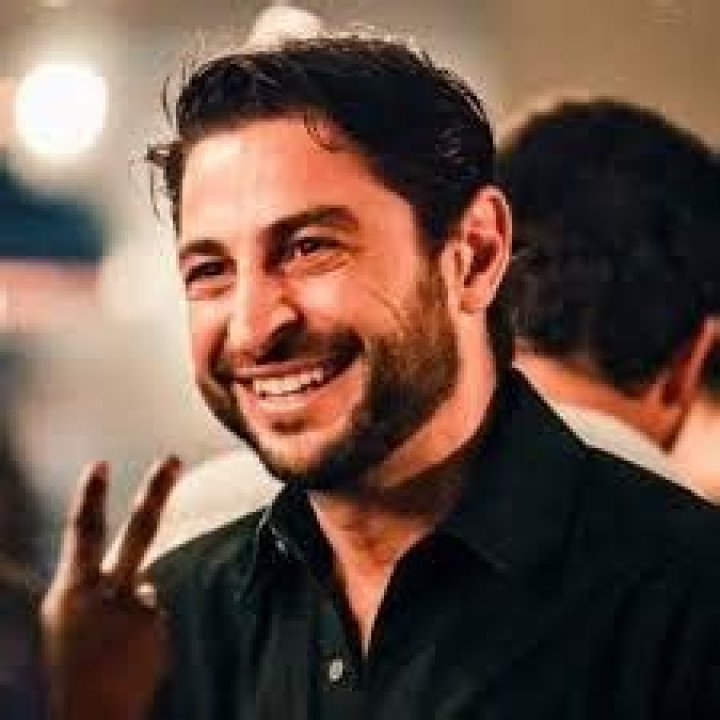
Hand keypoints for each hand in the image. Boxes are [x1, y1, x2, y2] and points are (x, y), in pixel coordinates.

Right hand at [42, 457, 180, 719]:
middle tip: (172, 458)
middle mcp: (104, 596)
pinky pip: (154, 616)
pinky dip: (144, 631)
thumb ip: (97, 589)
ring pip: (145, 591)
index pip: (79, 535)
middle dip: (155, 490)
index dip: (88, 497)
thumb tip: (145, 578)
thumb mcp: (66, 620)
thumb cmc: (73, 665)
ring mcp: (136, 610)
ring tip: (113, 651)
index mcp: (70, 593)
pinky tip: (130, 658)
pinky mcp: (157, 626)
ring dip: (132, 616)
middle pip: (136, 531)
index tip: (99, 465)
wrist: (90, 718)